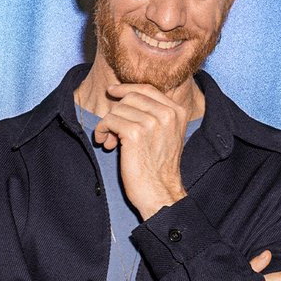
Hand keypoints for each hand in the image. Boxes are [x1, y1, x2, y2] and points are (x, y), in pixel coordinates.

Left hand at [93, 83, 189, 218]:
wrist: (159, 192)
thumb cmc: (158, 167)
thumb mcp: (165, 134)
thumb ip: (153, 114)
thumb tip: (123, 97)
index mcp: (177, 112)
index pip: (147, 89)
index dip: (127, 88)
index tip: (113, 92)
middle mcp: (167, 114)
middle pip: (130, 97)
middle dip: (117, 111)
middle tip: (112, 130)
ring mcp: (152, 122)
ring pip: (118, 109)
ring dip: (108, 124)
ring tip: (110, 141)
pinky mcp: (135, 133)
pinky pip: (109, 120)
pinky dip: (102, 130)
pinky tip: (106, 143)